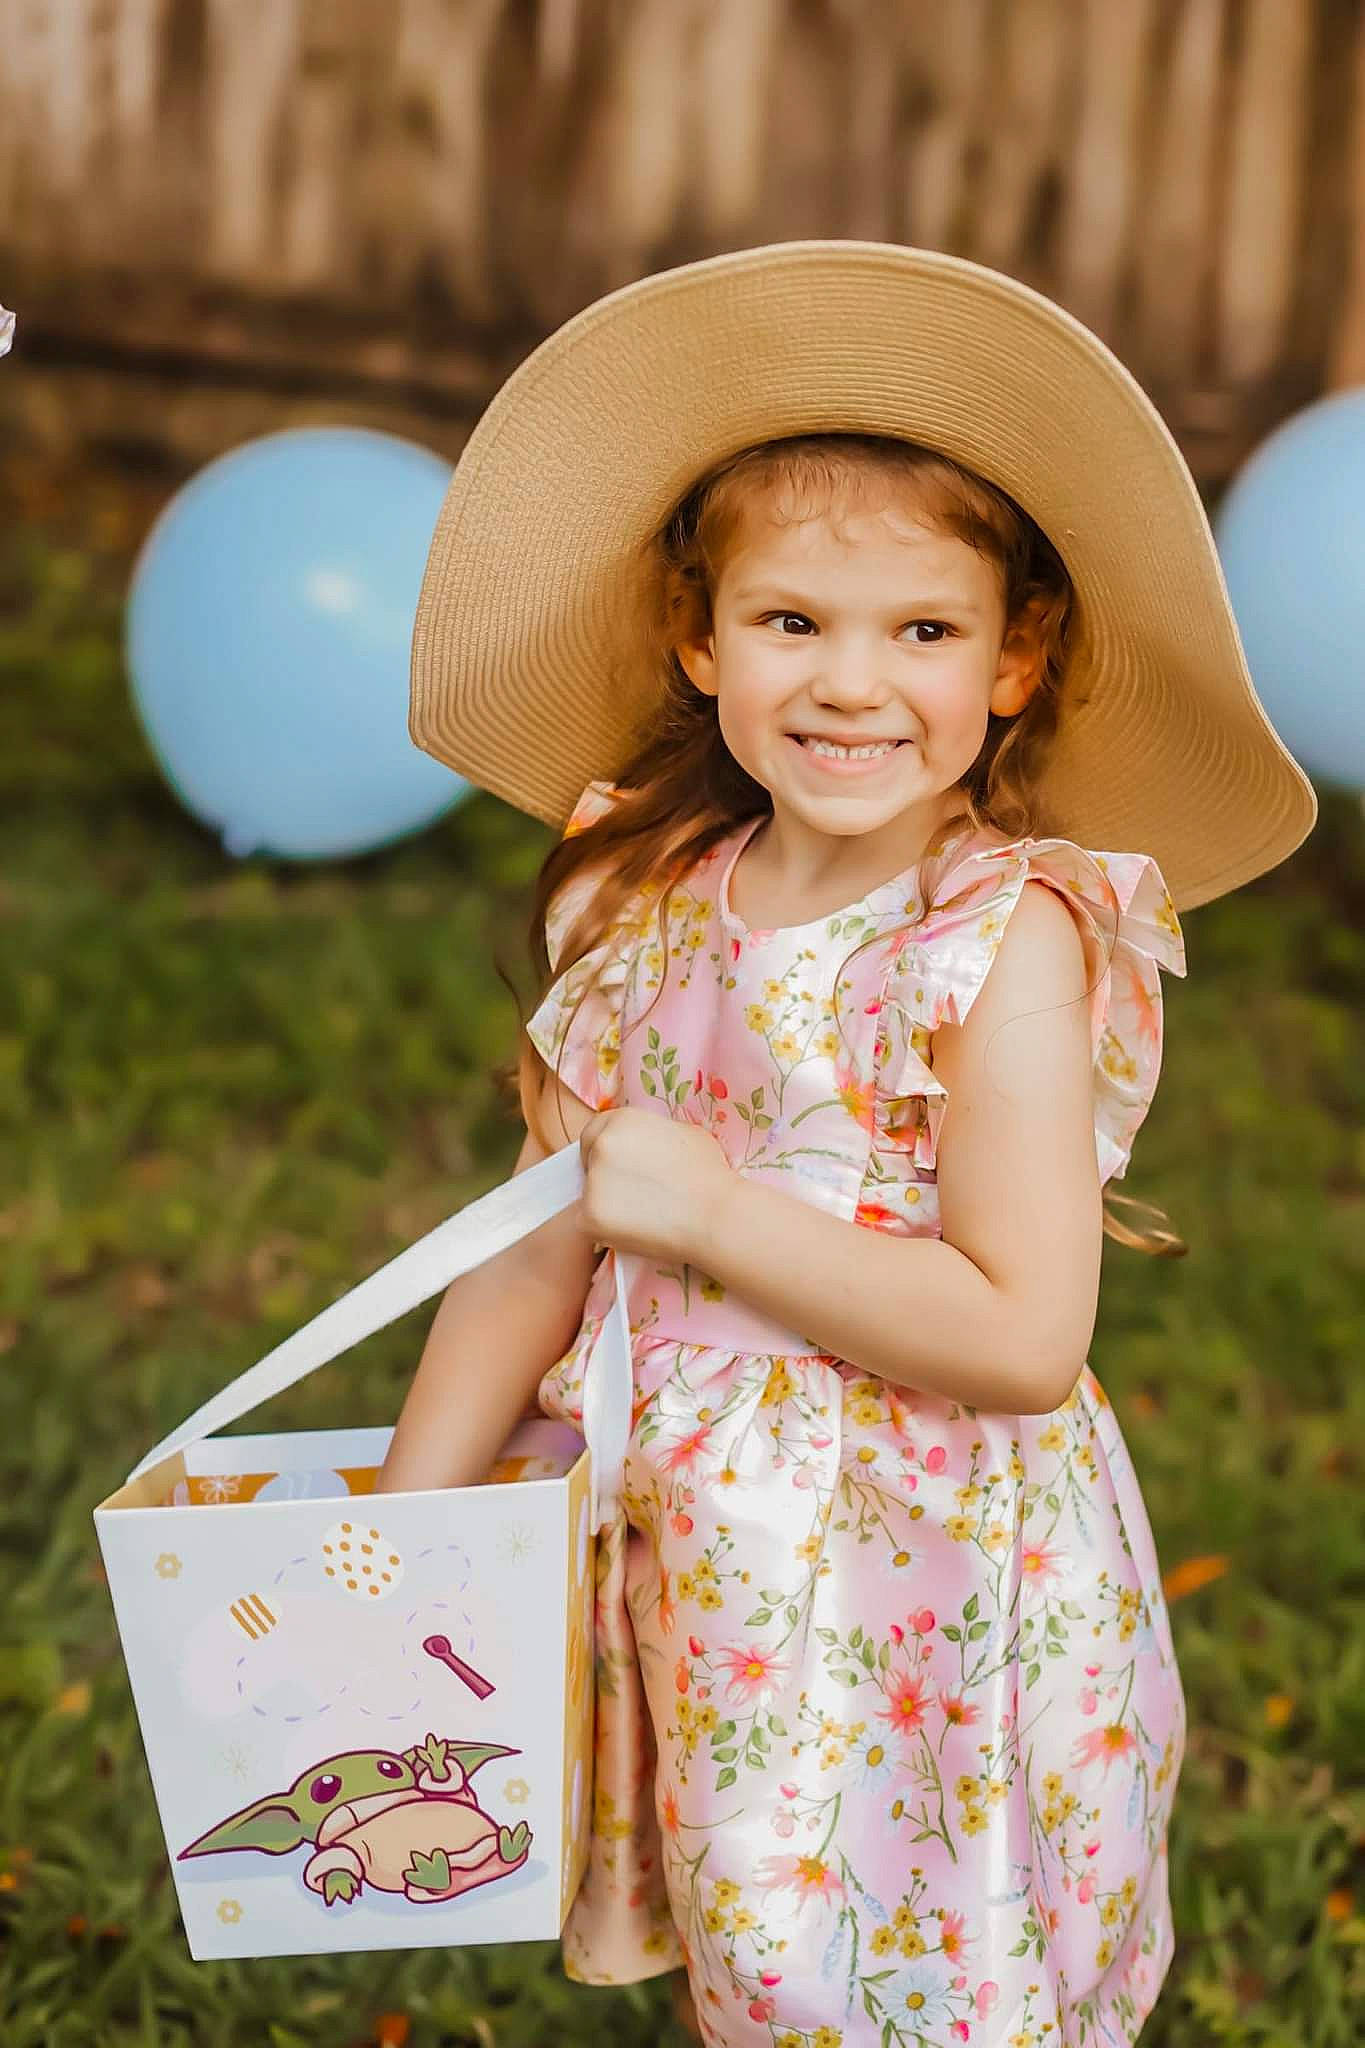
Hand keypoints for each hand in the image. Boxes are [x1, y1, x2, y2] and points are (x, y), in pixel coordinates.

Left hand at [578, 1105, 731, 1265]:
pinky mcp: (589, 1215)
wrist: (715, 1215)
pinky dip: (605, 1230)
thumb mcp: (683, 1134)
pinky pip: (588, 1224)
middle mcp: (602, 1145)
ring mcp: (593, 1180)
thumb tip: (644, 1145)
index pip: (593, 1133)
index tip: (617, 1168)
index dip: (604, 1151)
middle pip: (588, 1162)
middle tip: (630, 1195)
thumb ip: (652, 1135)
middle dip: (602, 1176)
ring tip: (643, 1216)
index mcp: (622, 1120)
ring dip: (606, 1205)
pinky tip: (635, 1231)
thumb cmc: (709, 1175)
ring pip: (588, 1196)